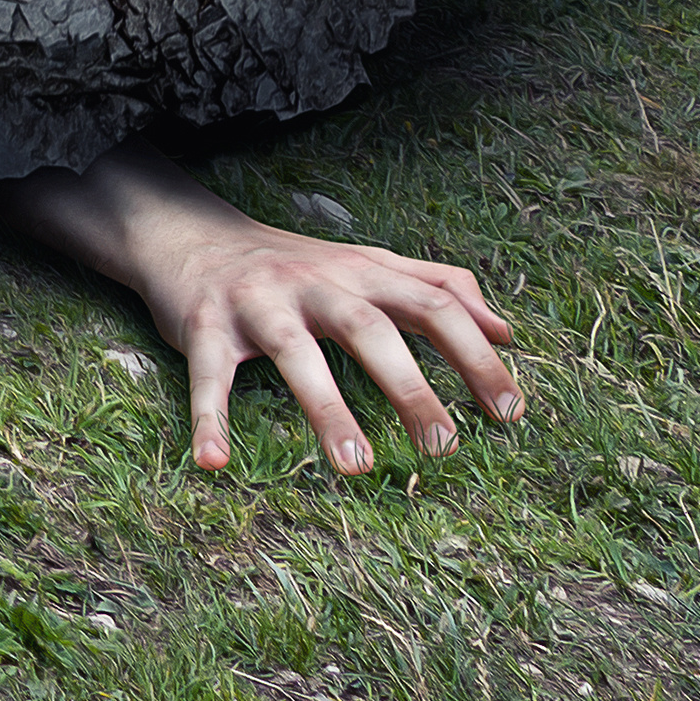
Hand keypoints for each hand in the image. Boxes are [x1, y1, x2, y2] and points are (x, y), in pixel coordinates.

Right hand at [0, 146, 523, 473]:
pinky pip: (210, 375)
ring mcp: (257, 302)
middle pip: (368, 329)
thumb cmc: (294, 267)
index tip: (510, 413)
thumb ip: (437, 288)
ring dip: (326, 407)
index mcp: (360, 272)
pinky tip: (214, 462)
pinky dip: (210, 418)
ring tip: (356, 465)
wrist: (189, 235)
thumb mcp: (368, 266)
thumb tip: (508, 331)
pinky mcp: (205, 325)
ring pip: (296, 352)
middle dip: (410, 385)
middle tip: (445, 446)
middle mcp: (312, 281)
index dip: (475, 355)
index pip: (432, 305)